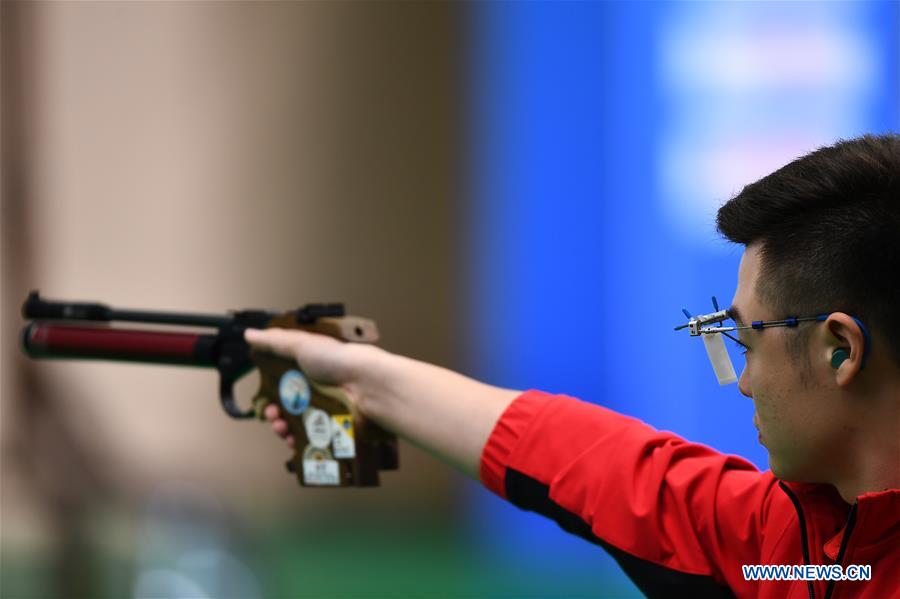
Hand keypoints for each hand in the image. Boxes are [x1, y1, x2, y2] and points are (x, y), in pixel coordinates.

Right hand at [244, 327, 380, 447]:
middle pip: (288, 406)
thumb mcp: (303, 344)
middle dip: (274, 413)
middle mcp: (319, 389)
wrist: (368, 385)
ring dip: (283, 428)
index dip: (270, 392)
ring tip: (282, 428)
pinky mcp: (334, 428)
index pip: (284, 383)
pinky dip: (299, 442)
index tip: (263, 398)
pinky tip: (293, 440)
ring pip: (298, 424)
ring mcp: (327, 410)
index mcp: (311, 369)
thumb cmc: (341, 360)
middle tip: (272, 415)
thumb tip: (251, 334)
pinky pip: (312, 439)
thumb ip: (275, 342)